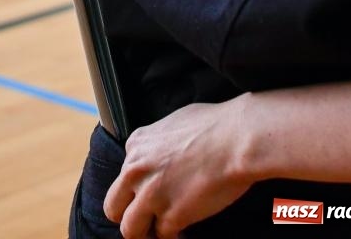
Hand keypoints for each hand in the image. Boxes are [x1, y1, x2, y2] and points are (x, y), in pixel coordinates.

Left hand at [103, 100, 251, 238]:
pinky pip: (163, 236)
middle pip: (113, 207)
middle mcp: (136, 170)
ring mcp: (151, 194)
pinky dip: (174, 235)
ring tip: (163, 229)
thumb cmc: (215, 125)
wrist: (237, 138)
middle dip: (130, 215)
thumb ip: (157, 144)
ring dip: (146, 231)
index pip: (123, 178)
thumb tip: (162, 155)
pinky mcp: (171, 216)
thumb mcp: (172, 123)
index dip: (139, 188)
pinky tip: (184, 230)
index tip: (154, 192)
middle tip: (148, 219)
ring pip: (130, 229)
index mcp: (136, 145)